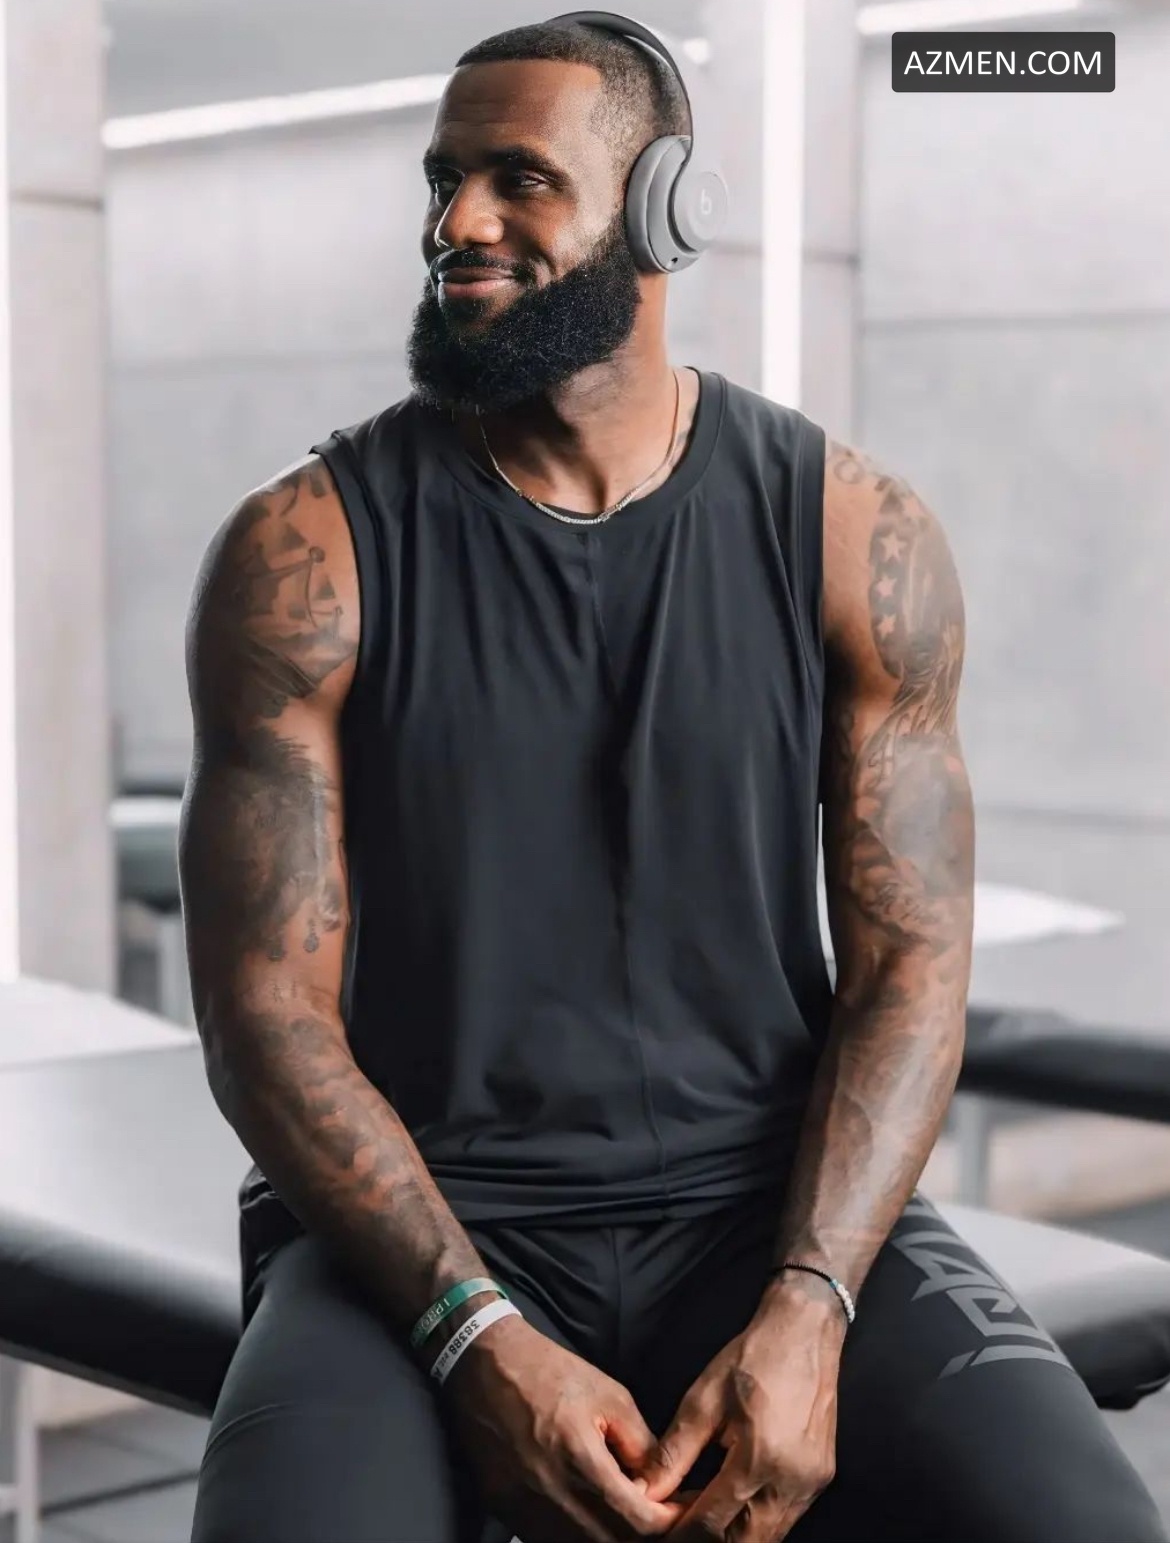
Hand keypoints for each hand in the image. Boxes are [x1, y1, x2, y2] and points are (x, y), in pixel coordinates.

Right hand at [444, 1311, 690, 1542]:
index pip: (638, 1522)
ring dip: (612, 1538)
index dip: (669, 1523)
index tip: (686, 1510)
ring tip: (631, 1518)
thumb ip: (640, 1445)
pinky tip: (594, 1517)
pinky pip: (550, 1541)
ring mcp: (524, 1510)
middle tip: (663, 1517)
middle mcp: (550, 1495)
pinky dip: (578, 1536)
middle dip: (643, 1535)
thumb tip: (664, 1485)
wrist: (483, 1364)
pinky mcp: (506, 1512)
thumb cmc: (548, 1371)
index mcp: (580, 1460)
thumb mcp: (608, 1394)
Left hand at [634, 1276, 845, 1541]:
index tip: (658, 1528)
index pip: (713, 1523)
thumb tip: (646, 1490)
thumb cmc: (753, 1356)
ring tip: (700, 1512)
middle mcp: (792, 1480)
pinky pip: (784, 1517)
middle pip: (744, 1542)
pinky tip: (731, 1500)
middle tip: (678, 1523)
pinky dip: (755, 1520)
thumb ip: (674, 1452)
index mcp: (760, 1458)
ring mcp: (811, 1483)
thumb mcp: (704, 1399)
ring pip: (767, 1536)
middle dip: (708, 1538)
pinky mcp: (821, 1477)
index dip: (681, 1532)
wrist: (804, 1330)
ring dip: (733, 1533)